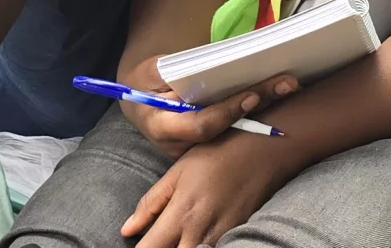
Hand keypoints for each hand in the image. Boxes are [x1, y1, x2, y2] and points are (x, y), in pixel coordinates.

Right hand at [117, 56, 296, 157]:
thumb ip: (178, 71)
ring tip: (289, 86)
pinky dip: (256, 115)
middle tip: (288, 84)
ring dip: (265, 109)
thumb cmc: (147, 80)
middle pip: (228, 131)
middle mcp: (180, 145)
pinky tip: (277, 95)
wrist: (139, 99)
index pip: (202, 125)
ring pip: (235, 133)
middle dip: (260, 106)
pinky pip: (234, 134)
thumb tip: (215, 64)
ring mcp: (195, 152)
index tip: (252, 95)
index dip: (228, 112)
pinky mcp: (207, 149)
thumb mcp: (154, 70)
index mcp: (162, 126)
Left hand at [121, 131, 305, 247]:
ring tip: (176, 238)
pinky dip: (201, 247)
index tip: (137, 245)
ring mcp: (221, 239)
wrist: (263, 151)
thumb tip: (127, 230)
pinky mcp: (236, 237)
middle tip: (157, 241)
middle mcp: (200, 234)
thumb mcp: (177, 172)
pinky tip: (195, 237)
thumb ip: (151, 204)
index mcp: (180, 216)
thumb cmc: (217, 154)